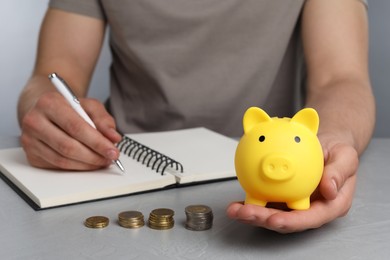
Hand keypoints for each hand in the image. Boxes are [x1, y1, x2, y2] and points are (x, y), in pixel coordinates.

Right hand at [20, 92, 121, 169]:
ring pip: (62, 160)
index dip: (97, 142)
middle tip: (110, 158)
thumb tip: (114, 138)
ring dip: (87, 164)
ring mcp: (29, 140)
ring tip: (102, 161)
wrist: (47, 112)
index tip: (113, 151)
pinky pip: (57, 166)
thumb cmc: (70, 108)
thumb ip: (104, 120)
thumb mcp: (90, 106)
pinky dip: (77, 167)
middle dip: (94, 156)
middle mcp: (34, 121)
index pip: (76, 127)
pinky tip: (88, 162)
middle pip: (68, 147)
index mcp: (49, 103)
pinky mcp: (31, 155)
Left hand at [226, 137, 358, 232]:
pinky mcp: (282, 196)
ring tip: (234, 209)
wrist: (327, 144)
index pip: (310, 218)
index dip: (291, 222)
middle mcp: (311, 209)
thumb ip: (339, 172)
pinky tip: (236, 201)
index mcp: (330, 205)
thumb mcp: (346, 157)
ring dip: (252, 214)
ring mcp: (294, 203)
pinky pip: (265, 200)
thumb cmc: (338, 152)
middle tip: (245, 213)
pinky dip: (250, 201)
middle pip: (286, 220)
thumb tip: (330, 190)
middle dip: (264, 220)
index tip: (274, 219)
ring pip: (272, 213)